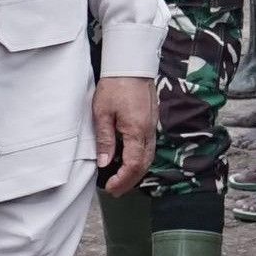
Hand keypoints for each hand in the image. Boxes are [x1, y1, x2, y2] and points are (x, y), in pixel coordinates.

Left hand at [92, 77, 159, 194]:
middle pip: (144, 165)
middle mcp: (148, 132)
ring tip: (121, 180)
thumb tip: (104, 163)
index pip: (132, 165)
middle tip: (115, 190)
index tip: (110, 187)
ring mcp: (152, 126)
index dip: (122, 180)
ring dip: (136, 172)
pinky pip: (149, 147)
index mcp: (136, 131)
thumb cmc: (116, 85)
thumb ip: (105, 140)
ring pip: (148, 157)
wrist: (131, 64)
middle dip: (130, 181)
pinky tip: (129, 160)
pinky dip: (140, 159)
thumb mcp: (102, 113)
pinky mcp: (151, 121)